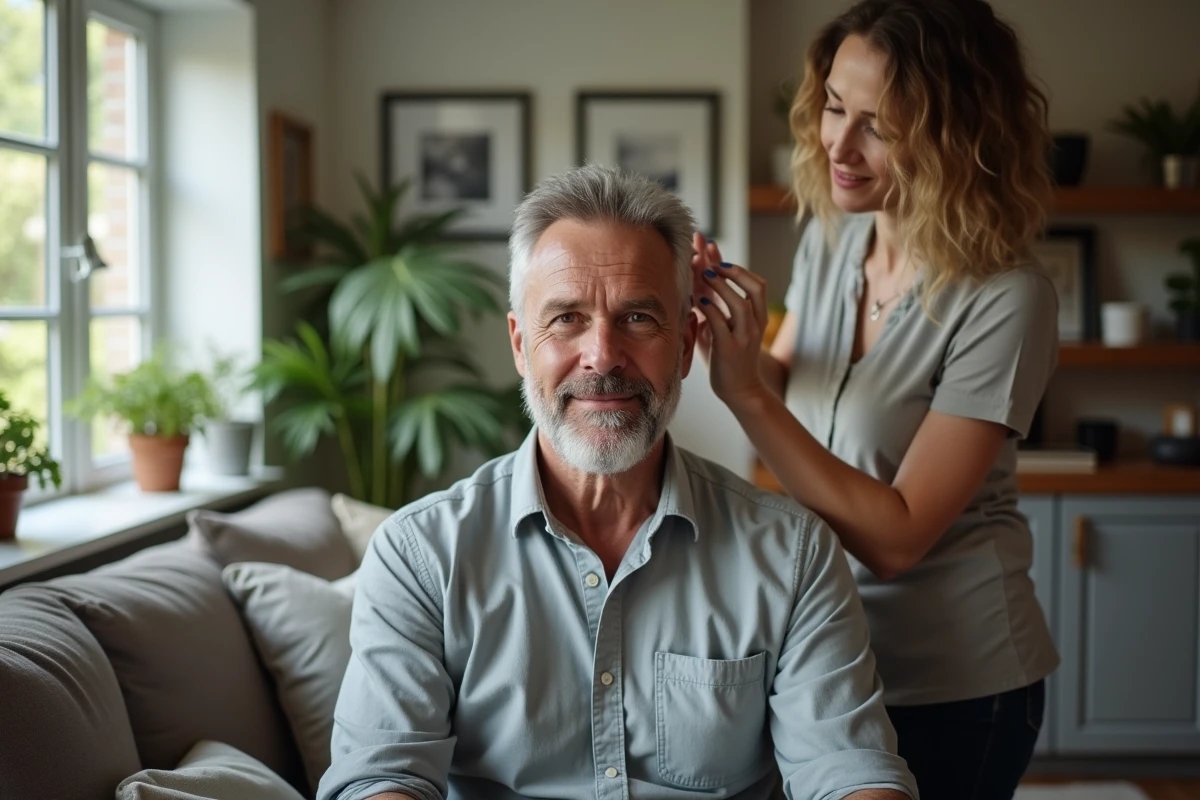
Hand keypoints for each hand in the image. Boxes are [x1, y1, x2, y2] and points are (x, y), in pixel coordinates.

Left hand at [689, 232, 769, 408]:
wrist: (739, 390)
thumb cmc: (727, 356)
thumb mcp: (721, 324)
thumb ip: (713, 301)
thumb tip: (698, 274)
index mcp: (755, 315)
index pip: (749, 280)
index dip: (728, 260)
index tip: (706, 243)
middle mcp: (756, 323)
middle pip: (756, 287)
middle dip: (734, 270)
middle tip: (709, 261)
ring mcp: (745, 336)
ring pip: (741, 303)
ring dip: (722, 286)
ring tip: (703, 275)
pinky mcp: (731, 350)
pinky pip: (722, 325)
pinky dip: (710, 309)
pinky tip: (697, 300)